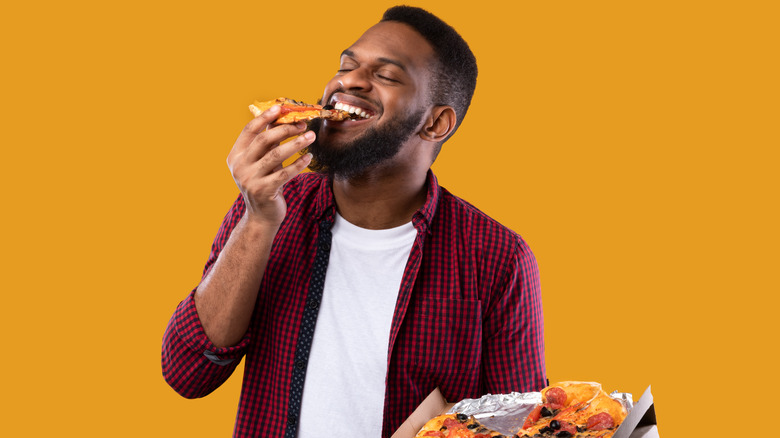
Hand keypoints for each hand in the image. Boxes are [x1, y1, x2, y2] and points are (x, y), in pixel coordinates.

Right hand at [227, 105, 314, 228]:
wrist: (261, 216)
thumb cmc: (264, 184)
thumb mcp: (261, 162)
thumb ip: (267, 142)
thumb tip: (279, 116)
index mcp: (235, 155)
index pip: (249, 130)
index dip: (265, 117)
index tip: (281, 107)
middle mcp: (239, 166)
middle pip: (264, 140)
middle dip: (286, 129)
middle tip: (303, 124)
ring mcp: (250, 179)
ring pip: (276, 155)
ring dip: (296, 143)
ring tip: (311, 136)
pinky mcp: (264, 191)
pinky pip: (285, 173)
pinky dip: (299, 164)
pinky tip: (309, 158)